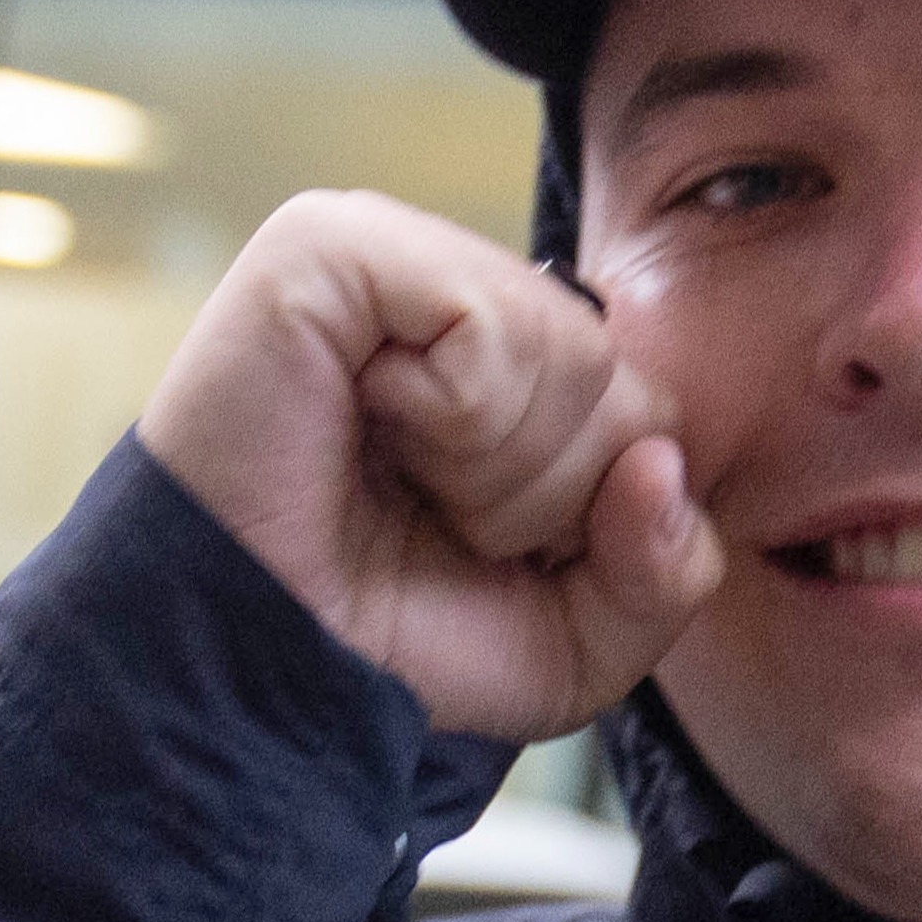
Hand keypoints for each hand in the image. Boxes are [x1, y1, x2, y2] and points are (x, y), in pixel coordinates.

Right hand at [137, 190, 723, 741]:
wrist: (254, 676)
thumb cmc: (388, 644)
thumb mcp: (576, 642)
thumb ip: (667, 570)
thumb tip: (663, 464)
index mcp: (507, 357)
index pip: (648, 408)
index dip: (590, 512)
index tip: (480, 548)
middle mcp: (452, 290)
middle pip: (620, 380)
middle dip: (544, 496)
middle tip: (425, 515)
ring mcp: (392, 254)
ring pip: (568, 349)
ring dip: (491, 467)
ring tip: (392, 476)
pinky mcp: (332, 245)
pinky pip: (488, 321)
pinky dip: (449, 414)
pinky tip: (365, 425)